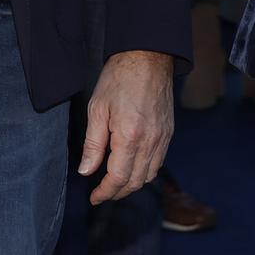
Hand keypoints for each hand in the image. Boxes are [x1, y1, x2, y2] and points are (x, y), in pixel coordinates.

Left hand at [79, 49, 174, 204]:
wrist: (148, 58)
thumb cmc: (119, 78)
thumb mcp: (97, 108)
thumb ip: (93, 144)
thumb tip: (86, 171)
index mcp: (130, 136)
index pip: (118, 177)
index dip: (105, 192)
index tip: (94, 197)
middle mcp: (150, 142)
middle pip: (135, 182)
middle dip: (118, 192)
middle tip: (102, 193)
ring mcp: (163, 138)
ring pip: (149, 175)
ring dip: (132, 184)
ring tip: (115, 183)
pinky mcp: (168, 133)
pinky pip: (158, 162)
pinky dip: (145, 171)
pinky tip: (132, 167)